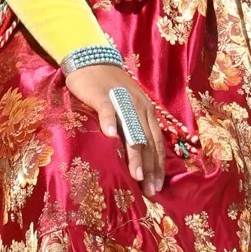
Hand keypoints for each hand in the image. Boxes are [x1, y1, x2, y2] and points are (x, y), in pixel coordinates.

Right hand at [64, 64, 165, 197]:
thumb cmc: (109, 89)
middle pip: (148, 142)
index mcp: (147, 113)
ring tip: (136, 175)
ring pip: (132, 130)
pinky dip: (110, 124)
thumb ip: (132, 127)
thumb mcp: (127, 107)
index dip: (158, 166)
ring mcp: (122, 101)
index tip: (158, 188)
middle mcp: (140, 108)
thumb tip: (135, 156)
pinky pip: (108, 111)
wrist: (93, 60)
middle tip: (150, 191)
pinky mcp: (103, 95)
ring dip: (135, 154)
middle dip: (150, 168)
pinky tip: (110, 138)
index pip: (156, 144)